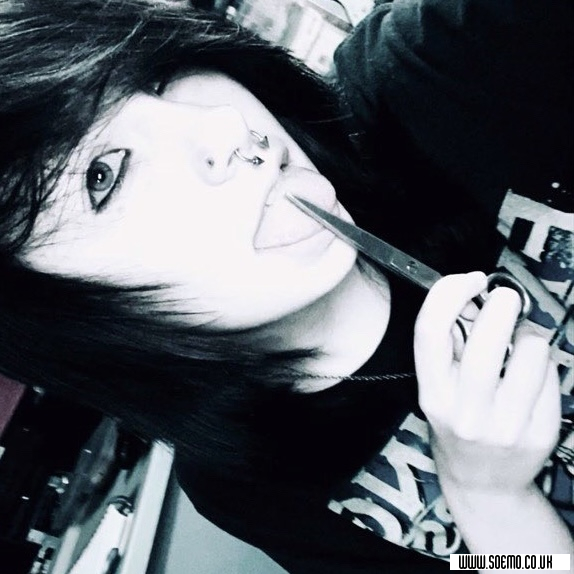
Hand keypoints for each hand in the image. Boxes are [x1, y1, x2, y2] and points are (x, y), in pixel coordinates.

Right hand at [414, 272, 560, 494]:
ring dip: (528, 334)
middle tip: (505, 297)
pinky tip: (530, 376)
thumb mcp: (438, 390)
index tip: (467, 280)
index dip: (448, 294)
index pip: (431, 333)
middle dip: (500, 305)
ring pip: (530, 351)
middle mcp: (466, 412)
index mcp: (434, 395)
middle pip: (485, 342)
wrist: (483, 482)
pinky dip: (543, 363)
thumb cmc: (458, 425)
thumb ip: (449, 345)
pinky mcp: (540, 432)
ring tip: (520, 346)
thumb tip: (471, 297)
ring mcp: (505, 426)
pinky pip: (551, 374)